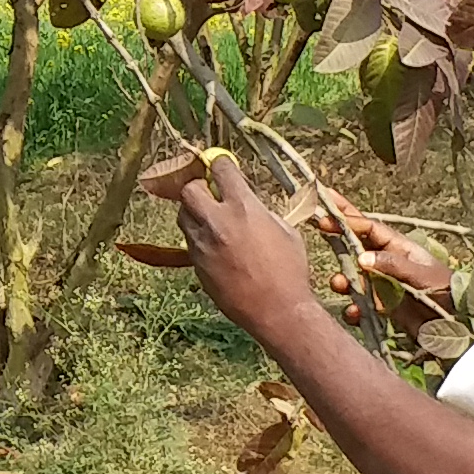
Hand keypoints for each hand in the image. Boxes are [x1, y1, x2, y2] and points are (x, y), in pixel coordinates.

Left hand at [145, 146, 317, 339]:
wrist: (276, 310)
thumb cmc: (289, 269)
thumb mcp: (285, 230)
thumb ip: (261, 210)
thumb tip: (248, 201)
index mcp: (243, 207)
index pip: (220, 169)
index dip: (220, 163)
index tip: (221, 164)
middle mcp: (217, 221)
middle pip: (189, 189)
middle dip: (198, 186)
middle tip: (210, 192)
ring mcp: (203, 244)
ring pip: (183, 216)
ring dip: (195, 212)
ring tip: (213, 220)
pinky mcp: (196, 265)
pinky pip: (189, 241)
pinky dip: (198, 237)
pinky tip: (216, 246)